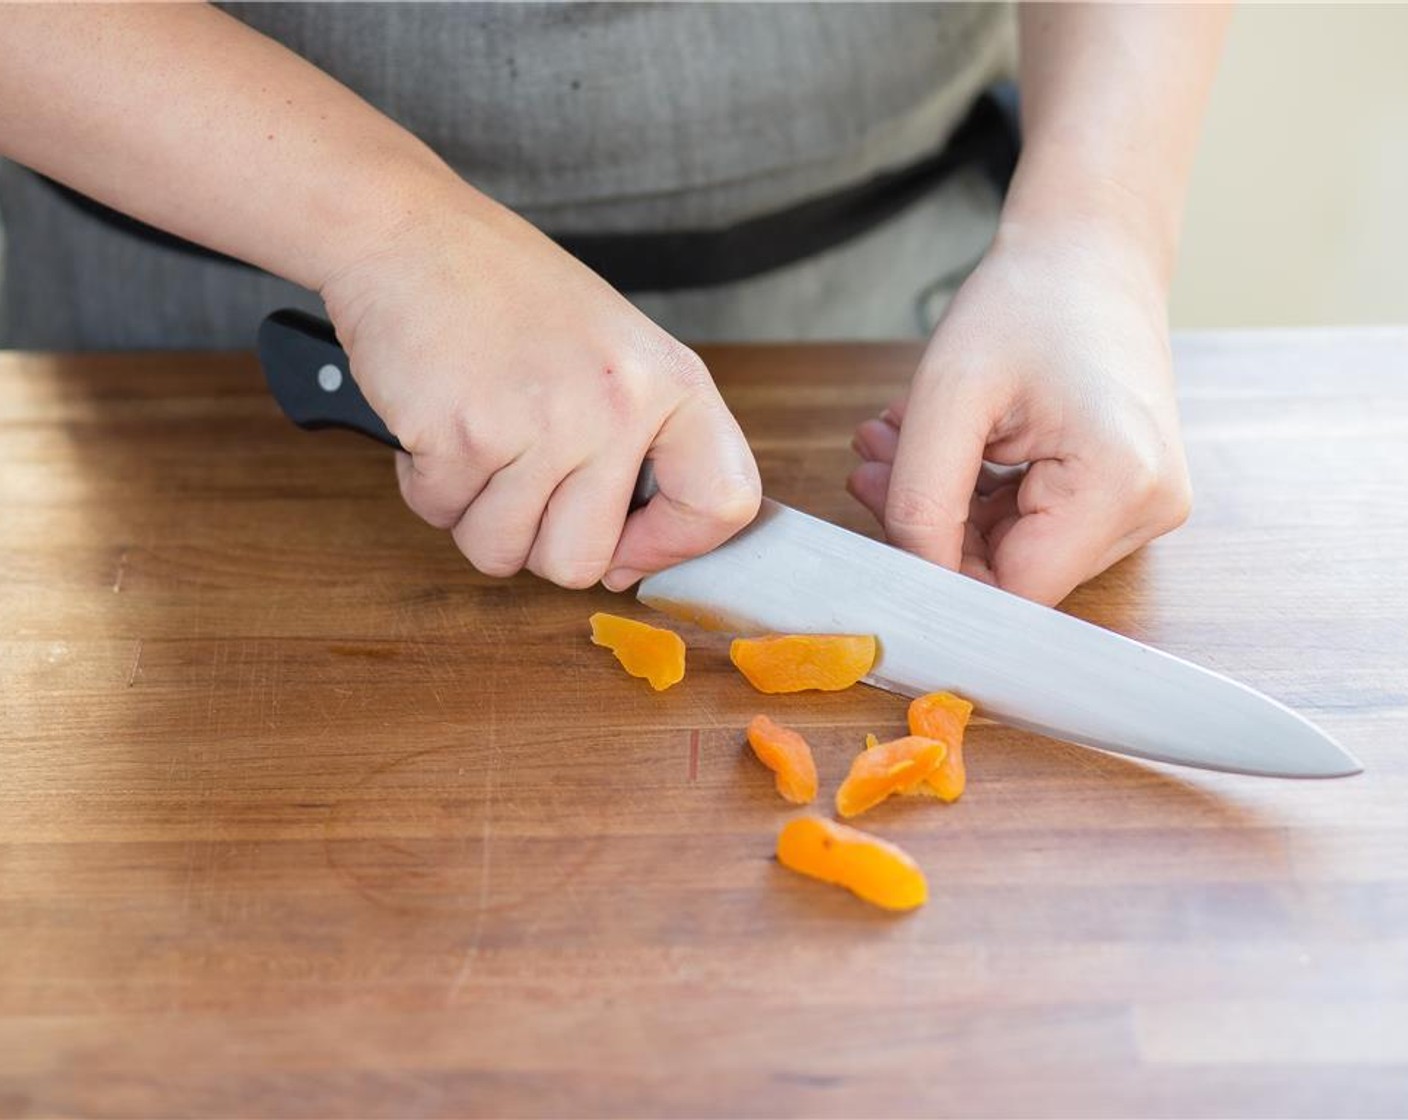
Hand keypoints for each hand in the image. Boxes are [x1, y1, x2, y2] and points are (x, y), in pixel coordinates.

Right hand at [321, 185, 760, 589]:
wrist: (406, 231)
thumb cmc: (503, 290)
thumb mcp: (614, 351)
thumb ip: (640, 444)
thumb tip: (629, 558)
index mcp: (671, 382)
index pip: (723, 503)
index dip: (670, 545)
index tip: (627, 546)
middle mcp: (618, 407)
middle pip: (582, 563)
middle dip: (536, 541)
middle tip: (516, 479)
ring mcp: (543, 424)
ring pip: (504, 553)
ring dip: (475, 513)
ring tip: (474, 438)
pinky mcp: (464, 437)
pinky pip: (442, 516)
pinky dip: (427, 484)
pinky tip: (437, 420)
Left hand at [847, 218, 1191, 605]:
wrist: (1089, 252)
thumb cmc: (1027, 302)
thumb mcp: (949, 396)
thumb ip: (921, 500)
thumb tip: (912, 579)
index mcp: (1120, 485)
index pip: (1013, 591)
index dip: (936, 571)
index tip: (881, 513)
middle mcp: (1148, 509)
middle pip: (1012, 571)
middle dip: (931, 526)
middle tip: (873, 462)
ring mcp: (1142, 506)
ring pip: (1014, 551)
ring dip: (944, 506)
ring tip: (896, 440)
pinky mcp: (1123, 497)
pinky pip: (1031, 526)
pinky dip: (974, 495)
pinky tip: (941, 443)